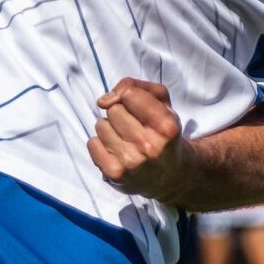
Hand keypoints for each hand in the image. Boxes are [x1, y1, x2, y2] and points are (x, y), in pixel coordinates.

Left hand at [90, 78, 185, 200]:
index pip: (130, 94)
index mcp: (166, 126)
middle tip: (135, 127)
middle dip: (121, 113)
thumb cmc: (163, 132)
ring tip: (127, 140)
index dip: (129, 96)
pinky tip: (116, 151)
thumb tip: (103, 101)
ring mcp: (131, 162)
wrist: (171, 176)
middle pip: (114, 109)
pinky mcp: (114, 174)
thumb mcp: (162, 102)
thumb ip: (136, 87)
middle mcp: (150, 146)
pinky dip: (100, 144)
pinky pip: (92, 143)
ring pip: (101, 125)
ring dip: (110, 129)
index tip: (137, 106)